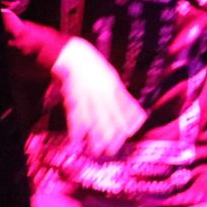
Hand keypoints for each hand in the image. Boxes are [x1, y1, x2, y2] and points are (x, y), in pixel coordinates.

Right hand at [53, 38, 145, 159]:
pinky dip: (75, 128)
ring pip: (91, 119)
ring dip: (94, 135)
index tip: (128, 134)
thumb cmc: (98, 69)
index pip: (121, 108)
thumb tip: (133, 113)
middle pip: (106, 117)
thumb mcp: (113, 80)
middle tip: (112, 150)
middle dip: (109, 134)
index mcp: (112, 87)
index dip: (124, 122)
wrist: (75, 56)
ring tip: (97, 149)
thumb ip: (122, 96)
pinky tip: (77, 139)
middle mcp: (100, 93)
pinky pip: (74, 116)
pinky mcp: (72, 99)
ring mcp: (85, 96)